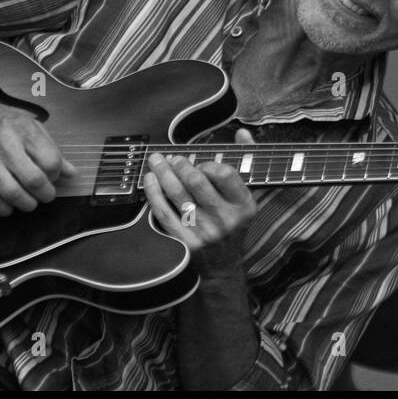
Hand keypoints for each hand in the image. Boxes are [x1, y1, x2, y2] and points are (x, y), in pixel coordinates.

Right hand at [0, 92, 75, 214]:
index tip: (53, 177)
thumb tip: (71, 173)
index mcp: (24, 132)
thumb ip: (51, 149)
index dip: (56, 175)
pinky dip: (3, 209)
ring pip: (13, 194)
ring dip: (27, 204)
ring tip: (30, 202)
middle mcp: (6, 147)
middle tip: (46, 195)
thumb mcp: (29, 126)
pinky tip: (9, 205)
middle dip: (46, 194)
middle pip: (34, 180)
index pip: (50, 161)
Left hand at [143, 128, 257, 275]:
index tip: (201, 162)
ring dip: (163, 173)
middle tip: (173, 157)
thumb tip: (242, 133)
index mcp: (243, 205)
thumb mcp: (248, 196)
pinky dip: (154, 194)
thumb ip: (247, 161)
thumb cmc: (235, 224)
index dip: (209, 163)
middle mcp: (225, 218)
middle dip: (181, 165)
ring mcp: (204, 231)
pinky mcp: (185, 241)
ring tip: (156, 160)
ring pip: (177, 196)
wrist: (223, 265)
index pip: (225, 175)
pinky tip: (149, 180)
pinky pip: (164, 213)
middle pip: (197, 183)